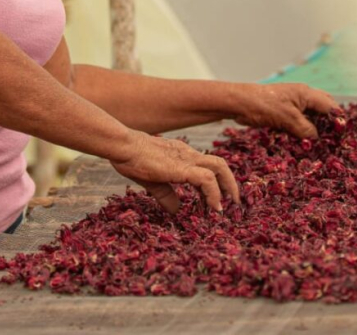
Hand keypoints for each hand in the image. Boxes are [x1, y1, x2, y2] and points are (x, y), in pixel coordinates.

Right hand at [110, 130, 239, 213]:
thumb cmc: (131, 159)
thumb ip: (166, 195)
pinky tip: (213, 206)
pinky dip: (214, 193)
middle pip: (219, 164)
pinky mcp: (182, 167)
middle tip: (233, 202)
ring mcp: (186, 159)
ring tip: (226, 206)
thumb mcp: (152, 181)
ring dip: (228, 187)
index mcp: (182, 155)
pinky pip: (207, 179)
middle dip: (230, 183)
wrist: (122, 146)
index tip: (217, 200)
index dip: (216, 183)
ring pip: (219, 167)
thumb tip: (176, 211)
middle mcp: (188, 154)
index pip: (207, 166)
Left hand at [232, 83, 339, 138]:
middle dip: (329, 124)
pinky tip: (304, 142)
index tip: (342, 137)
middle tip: (332, 141)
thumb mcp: (289, 119)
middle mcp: (302, 97)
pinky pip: (299, 122)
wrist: (240, 104)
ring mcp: (293, 105)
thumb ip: (307, 129)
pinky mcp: (284, 113)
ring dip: (315, 129)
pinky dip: (302, 131)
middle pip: (323, 110)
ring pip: (311, 117)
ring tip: (320, 145)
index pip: (331, 106)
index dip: (338, 120)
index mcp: (307, 94)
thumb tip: (317, 139)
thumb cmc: (264, 106)